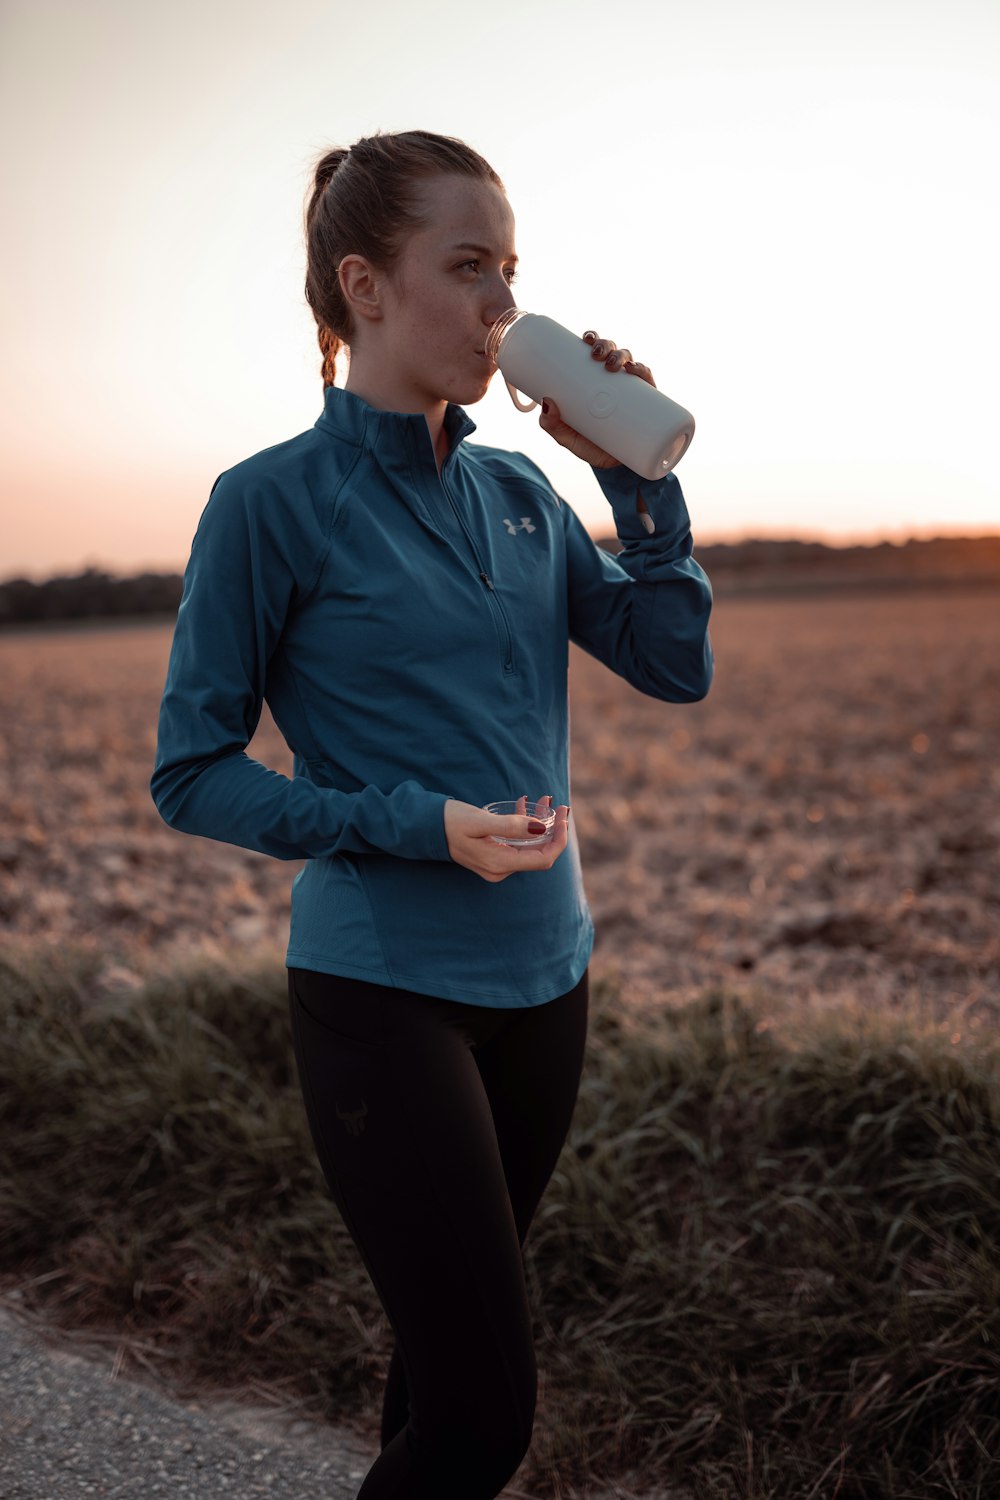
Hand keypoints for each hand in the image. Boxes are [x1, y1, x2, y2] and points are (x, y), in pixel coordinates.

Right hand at [444, 795, 569, 882]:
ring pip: (529, 846)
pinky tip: (523, 805)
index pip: (544, 858)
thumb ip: (511, 826)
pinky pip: (516, 843)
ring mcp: (496, 864)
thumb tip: (541, 828)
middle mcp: (500, 869)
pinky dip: (524, 825)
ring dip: (540, 824)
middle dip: (553, 828)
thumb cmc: (450, 822)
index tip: (564, 815)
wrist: (425, 828)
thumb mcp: (480, 821)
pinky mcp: (492, 855)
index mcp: (500, 863)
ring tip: (544, 800)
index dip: (559, 838)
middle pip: (539, 852)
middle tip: (559, 804)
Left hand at [538, 331, 656, 468]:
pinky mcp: (647, 401)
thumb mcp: (567, 437)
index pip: (594, 352)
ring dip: (622, 355)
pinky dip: (643, 371)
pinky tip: (636, 369)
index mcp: (594, 380)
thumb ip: (552, 425)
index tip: (585, 338)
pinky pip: (647, 380)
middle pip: (611, 351)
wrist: (615, 469)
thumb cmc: (590, 447)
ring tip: (612, 365)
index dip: (592, 338)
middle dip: (605, 345)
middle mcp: (613, 380)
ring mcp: (631, 389)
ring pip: (629, 360)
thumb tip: (546, 403)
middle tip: (596, 354)